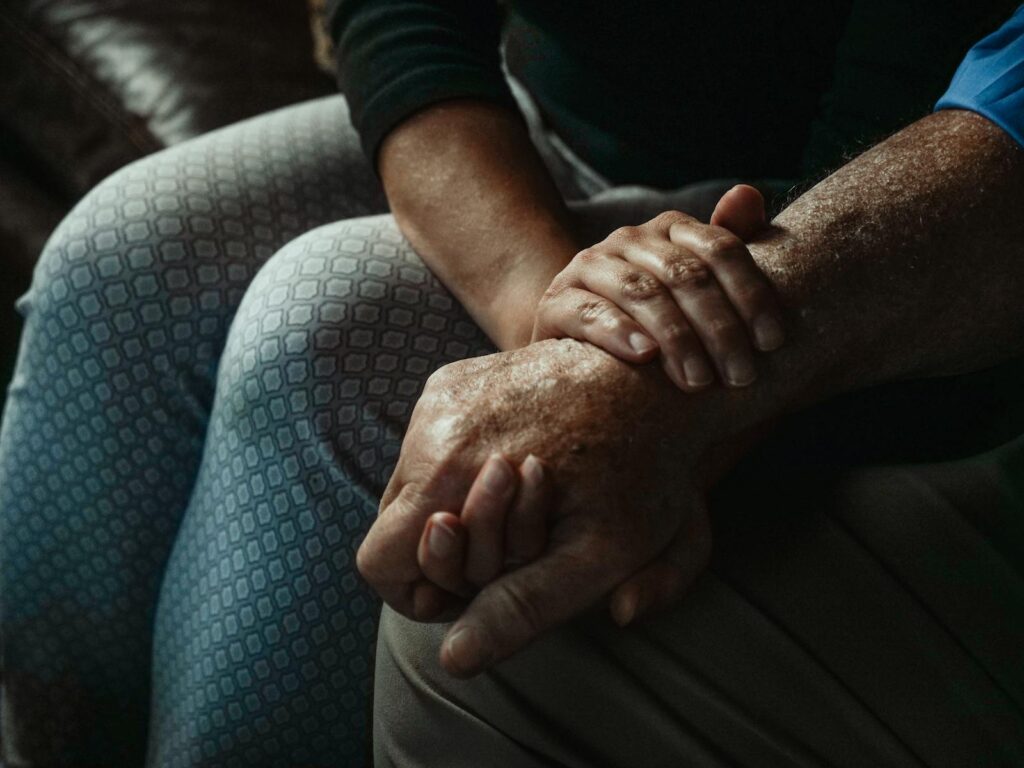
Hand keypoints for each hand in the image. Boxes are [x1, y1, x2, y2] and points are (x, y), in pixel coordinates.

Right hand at [357, 339, 714, 676]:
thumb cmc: (643, 472)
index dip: (423, 591)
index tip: (478, 591)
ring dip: (455, 506)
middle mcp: (431, 421)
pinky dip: (461, 469)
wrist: (660, 381)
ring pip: (413, 483)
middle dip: (448, 549)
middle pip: (396, 520)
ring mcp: (442, 393)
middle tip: (516, 549)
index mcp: (448, 468)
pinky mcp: (455, 379)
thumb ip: (520, 608)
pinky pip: (431, 445)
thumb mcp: (596, 555)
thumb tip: (452, 663)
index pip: (380, 559)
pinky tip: (520, 466)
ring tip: (527, 500)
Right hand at [533, 184, 783, 389]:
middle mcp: (629, 240)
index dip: (751, 293)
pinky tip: (644, 355)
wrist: (575, 340)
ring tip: (699, 379)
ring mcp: (589, 267)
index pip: (720, 249)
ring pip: (641, 292)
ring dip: (677, 338)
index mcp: (670, 231)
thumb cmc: (651, 320)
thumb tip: (748, 194)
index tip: (772, 342)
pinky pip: (590, 312)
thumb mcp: (694, 289)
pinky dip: (619, 331)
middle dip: (720, 328)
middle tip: (742, 376)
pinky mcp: (556, 302)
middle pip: (685, 274)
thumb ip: (726, 249)